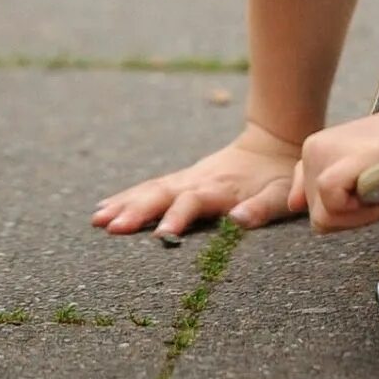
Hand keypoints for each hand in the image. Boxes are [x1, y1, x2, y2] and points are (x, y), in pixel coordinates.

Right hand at [92, 122, 301, 238]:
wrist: (273, 144)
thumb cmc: (280, 176)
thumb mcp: (281, 193)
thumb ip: (261, 208)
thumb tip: (239, 221)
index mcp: (220, 188)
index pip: (194, 202)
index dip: (177, 217)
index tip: (160, 235)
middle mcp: (197, 181)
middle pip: (161, 193)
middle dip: (136, 210)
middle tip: (111, 227)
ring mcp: (186, 178)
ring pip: (150, 189)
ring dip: (124, 204)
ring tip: (97, 220)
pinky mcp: (181, 180)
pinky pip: (149, 187)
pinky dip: (126, 196)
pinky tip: (103, 208)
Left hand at [290, 92, 378, 234]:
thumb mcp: (356, 171)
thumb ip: (325, 185)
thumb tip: (293, 205)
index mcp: (314, 152)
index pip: (309, 206)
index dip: (345, 211)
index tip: (370, 194)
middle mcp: (312, 150)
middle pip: (318, 217)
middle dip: (353, 217)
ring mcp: (325, 153)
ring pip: (324, 218)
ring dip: (361, 216)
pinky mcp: (342, 161)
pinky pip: (334, 207)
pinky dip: (364, 212)